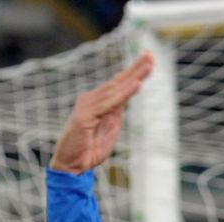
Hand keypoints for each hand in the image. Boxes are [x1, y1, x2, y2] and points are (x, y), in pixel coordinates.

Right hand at [49, 51, 153, 173]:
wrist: (72, 166)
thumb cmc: (89, 149)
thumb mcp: (110, 127)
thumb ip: (116, 111)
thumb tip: (126, 97)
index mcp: (99, 102)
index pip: (119, 84)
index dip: (133, 71)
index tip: (149, 58)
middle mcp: (92, 99)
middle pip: (118, 81)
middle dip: (136, 67)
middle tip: (151, 53)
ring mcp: (87, 106)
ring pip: (116, 89)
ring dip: (133, 76)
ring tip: (148, 64)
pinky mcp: (85, 116)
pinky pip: (109, 103)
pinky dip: (124, 93)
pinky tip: (136, 84)